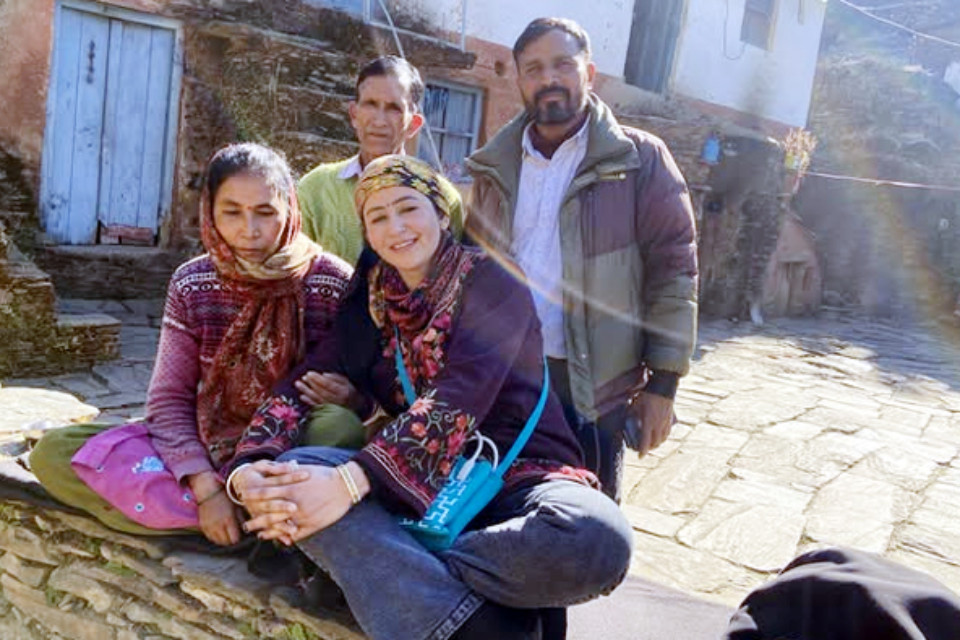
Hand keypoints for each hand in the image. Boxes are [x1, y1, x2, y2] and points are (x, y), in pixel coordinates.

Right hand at [187, 470, 239, 544]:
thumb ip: (241, 519)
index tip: (239, 534)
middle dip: (231, 540)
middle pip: (226, 542)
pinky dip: (215, 538)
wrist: (208, 492)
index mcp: (228, 520)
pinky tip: (219, 533)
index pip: (235, 539)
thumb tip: (246, 528)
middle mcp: (218, 525)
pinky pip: (210, 538)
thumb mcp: (236, 506)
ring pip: (218, 542)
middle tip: (233, 535)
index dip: (238, 538)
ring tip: (226, 535)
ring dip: (223, 540)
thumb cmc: (225, 498)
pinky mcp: (203, 526)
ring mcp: (209, 527)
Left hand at [244, 462, 369, 544]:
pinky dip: (285, 538)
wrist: (345, 485)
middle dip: (255, 520)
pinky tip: (279, 540)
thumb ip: (289, 471)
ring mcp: (301, 516)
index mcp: (290, 488)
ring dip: (267, 532)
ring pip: (278, 526)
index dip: (253, 498)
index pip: (265, 494)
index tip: (244, 500)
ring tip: (259, 535)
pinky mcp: (311, 525)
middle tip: (246, 526)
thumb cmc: (325, 475)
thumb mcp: (305, 470)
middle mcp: (293, 503)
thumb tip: (279, 468)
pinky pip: (294, 534)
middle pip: (268, 514)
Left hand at [295, 371, 362, 411]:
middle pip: (321, 391)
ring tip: (298, 384)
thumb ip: (337, 378)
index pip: (328, 384)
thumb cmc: (351, 393)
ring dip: (307, 391)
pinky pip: (316, 407)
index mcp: (344, 392)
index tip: (309, 373)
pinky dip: (309, 401)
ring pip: (317, 399)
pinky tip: (302, 396)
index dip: (318, 379)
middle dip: (311, 384)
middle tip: (303, 377)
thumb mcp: (348, 382)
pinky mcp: (328, 414)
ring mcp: (332, 408)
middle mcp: (338, 401)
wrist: (356, 409)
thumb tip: (324, 375)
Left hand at [626, 392, 675, 455]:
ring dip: (657, 444)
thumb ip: (631, 415)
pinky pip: (667, 433)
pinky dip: (664, 438)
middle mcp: (658, 425)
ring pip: (662, 439)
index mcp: (648, 422)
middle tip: (644, 450)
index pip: (645, 441)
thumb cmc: (647, 395)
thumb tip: (626, 420)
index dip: (643, 451)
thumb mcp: (635, 405)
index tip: (640, 456)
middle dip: (649, 448)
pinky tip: (661, 437)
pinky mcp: (670, 419)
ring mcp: (665, 423)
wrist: (662, 387)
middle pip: (655, 443)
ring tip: (652, 445)